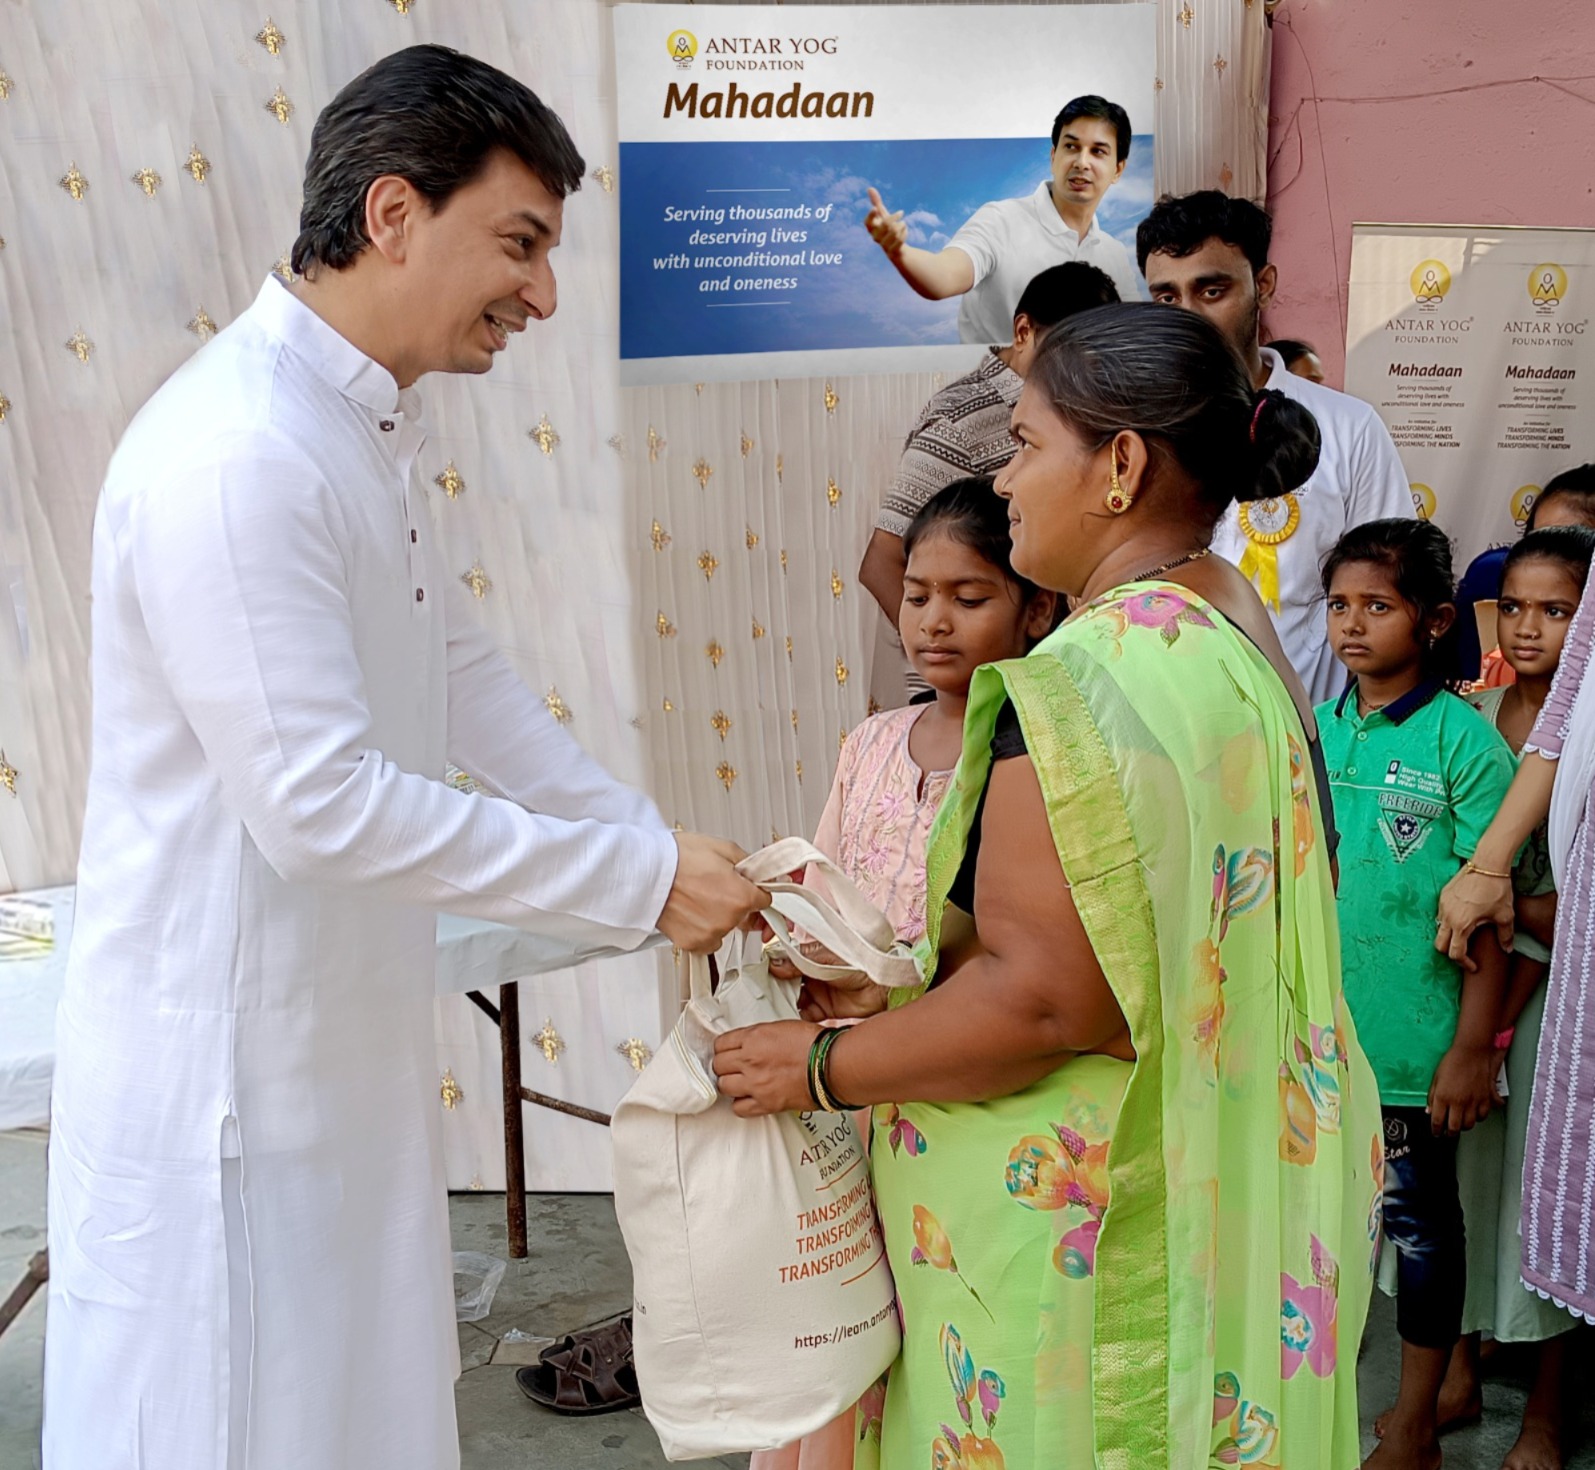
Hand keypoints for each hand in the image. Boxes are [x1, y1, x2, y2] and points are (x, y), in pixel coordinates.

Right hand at [657, 833, 768, 953]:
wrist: (645, 873)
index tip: (743, 886)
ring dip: (717, 917)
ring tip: (696, 897)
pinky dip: (702, 930)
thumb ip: (748, 863)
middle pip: (744, 915)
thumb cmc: (678, 858)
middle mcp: (729, 919)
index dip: (753, 890)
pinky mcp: (692, 944)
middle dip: (734, 902)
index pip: (764, 900)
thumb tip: (759, 873)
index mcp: (742, 896)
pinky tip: (690, 912)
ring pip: (725, 928)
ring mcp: (710, 934)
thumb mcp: (722, 847)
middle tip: (712, 887)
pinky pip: (707, 941)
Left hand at [713, 1020, 819, 1116]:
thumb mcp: (782, 1027)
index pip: (720, 1043)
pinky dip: (740, 1104)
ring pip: (723, 1086)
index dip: (723, 1048)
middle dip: (724, 1065)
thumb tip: (751, 1043)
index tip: (727, 1051)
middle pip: (718, 1065)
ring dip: (730, 1084)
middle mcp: (750, 1060)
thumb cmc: (815, 1044)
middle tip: (732, 1067)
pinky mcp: (765, 1103)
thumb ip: (760, 1036)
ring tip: (739, 1082)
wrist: (830, 1065)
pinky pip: (739, 1108)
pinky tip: (748, 1098)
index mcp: (754, 1037)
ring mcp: (755, 1084)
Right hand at [764, 935, 888, 1019]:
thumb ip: (798, 962)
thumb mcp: (824, 958)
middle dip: (771, 989)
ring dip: (780, 1004)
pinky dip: (793, 1019)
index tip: (753, 974)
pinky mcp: (823, 1010)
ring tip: (764, 1010)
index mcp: (809, 956)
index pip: (783, 962)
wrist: (884, 985)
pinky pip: (803, 1015)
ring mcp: (815, 992)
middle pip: (783, 983)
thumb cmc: (858, 962)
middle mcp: (809, 974)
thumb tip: (772, 964)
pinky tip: (782, 1023)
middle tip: (754, 996)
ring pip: (790, 999)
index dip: (769, 968)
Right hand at [864, 187, 907, 256]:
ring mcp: (884, 246)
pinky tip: (905, 230)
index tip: (875, 208)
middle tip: (901, 212)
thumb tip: (870, 188)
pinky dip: (904, 233)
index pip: (867, 223)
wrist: (897, 249)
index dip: (870, 216)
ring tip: (903, 224)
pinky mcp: (892, 252)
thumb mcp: (883, 216)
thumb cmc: (888, 230)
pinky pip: (899, 241)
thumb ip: (876, 203)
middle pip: (884, 225)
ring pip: (894, 232)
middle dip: (894, 217)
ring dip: (901, 225)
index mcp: (872, 229)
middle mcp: (876, 238)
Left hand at [1427, 1042, 1502, 1134]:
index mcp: (1443, 1097)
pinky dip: (1478, 1118)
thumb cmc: (1452, 1062)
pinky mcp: (1486, 1099)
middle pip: (1454, 1128)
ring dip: (1463, 1126)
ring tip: (1460, 1123)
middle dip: (1450, 1133)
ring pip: (1469, 1124)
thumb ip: (1432, 1096)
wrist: (1472, 1052)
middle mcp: (1458, 1102)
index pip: (1438, 1121)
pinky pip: (1482, 1116)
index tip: (1436, 1132)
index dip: (1436, 1130)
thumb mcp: (1436, 1079)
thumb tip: (1429, 1111)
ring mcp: (1473, 1102)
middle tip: (1448, 1132)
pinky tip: (1473, 1114)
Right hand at [1436, 866, 1513, 970]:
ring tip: (1465, 935)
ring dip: (1450, 936)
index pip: (1455, 953)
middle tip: (1466, 955)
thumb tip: (1507, 949)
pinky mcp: (1442, 896)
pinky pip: (1441, 915)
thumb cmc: (1497, 889)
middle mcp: (1447, 916)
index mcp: (1461, 925)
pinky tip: (1463, 918)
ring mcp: (1442, 905)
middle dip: (1451, 953)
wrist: (1487, 863)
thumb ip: (1505, 935)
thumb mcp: (1505, 915)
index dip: (1464, 963)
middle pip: (1440, 944)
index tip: (1474, 966)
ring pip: (1440, 929)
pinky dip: (1449, 922)